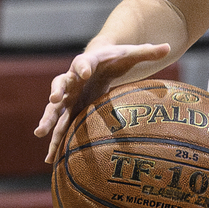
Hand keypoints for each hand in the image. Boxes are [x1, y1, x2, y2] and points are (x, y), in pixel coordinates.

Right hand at [36, 42, 171, 162]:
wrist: (97, 64)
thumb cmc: (115, 59)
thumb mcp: (130, 54)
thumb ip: (147, 52)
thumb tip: (169, 48)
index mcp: (87, 63)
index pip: (83, 63)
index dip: (83, 67)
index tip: (84, 72)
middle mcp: (72, 79)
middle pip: (60, 84)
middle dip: (56, 92)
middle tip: (53, 99)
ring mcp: (68, 96)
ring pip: (55, 108)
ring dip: (48, 120)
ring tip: (40, 133)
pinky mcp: (69, 109)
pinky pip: (60, 125)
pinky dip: (55, 140)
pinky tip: (50, 159)